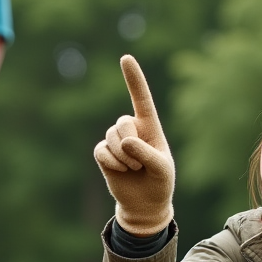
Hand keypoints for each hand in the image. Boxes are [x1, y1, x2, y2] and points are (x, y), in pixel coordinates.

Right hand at [93, 55, 174, 235]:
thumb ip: (146, 153)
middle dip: (132, 146)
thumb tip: (123, 142)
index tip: (125, 58)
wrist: (144, 203)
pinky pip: (101, 151)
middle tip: (141, 164)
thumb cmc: (159, 182)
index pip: (141, 98)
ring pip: (111, 138)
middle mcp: (131, 129)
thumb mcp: (161, 169)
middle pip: (123, 124)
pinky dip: (112, 163)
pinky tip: (120, 171)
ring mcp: (115, 140)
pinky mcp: (103, 153)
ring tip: (133, 169)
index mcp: (150, 126)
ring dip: (124, 158)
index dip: (134, 79)